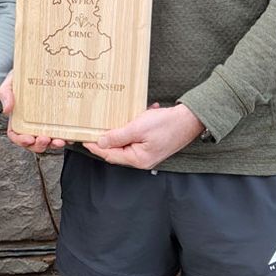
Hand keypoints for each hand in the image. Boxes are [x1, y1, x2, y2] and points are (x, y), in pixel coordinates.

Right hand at [0, 70, 64, 153]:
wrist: (41, 64)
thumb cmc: (24, 74)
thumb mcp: (11, 81)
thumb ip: (5, 94)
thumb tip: (7, 110)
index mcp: (18, 117)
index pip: (15, 134)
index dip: (21, 141)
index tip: (28, 139)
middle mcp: (32, 122)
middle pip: (33, 142)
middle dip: (39, 145)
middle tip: (45, 139)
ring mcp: (47, 121)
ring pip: (49, 140)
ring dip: (53, 144)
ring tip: (59, 140)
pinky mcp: (60, 118)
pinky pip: (63, 132)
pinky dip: (67, 137)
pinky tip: (70, 135)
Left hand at [84, 103, 203, 170]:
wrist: (192, 118)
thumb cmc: (168, 124)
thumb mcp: (137, 128)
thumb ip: (117, 136)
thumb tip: (100, 142)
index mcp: (138, 159)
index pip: (110, 155)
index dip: (95, 146)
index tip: (83, 139)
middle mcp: (143, 159)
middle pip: (116, 150)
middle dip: (106, 139)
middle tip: (92, 129)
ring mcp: (148, 152)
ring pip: (126, 143)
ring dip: (120, 131)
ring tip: (114, 121)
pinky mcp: (152, 144)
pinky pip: (136, 137)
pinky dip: (133, 127)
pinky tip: (137, 116)